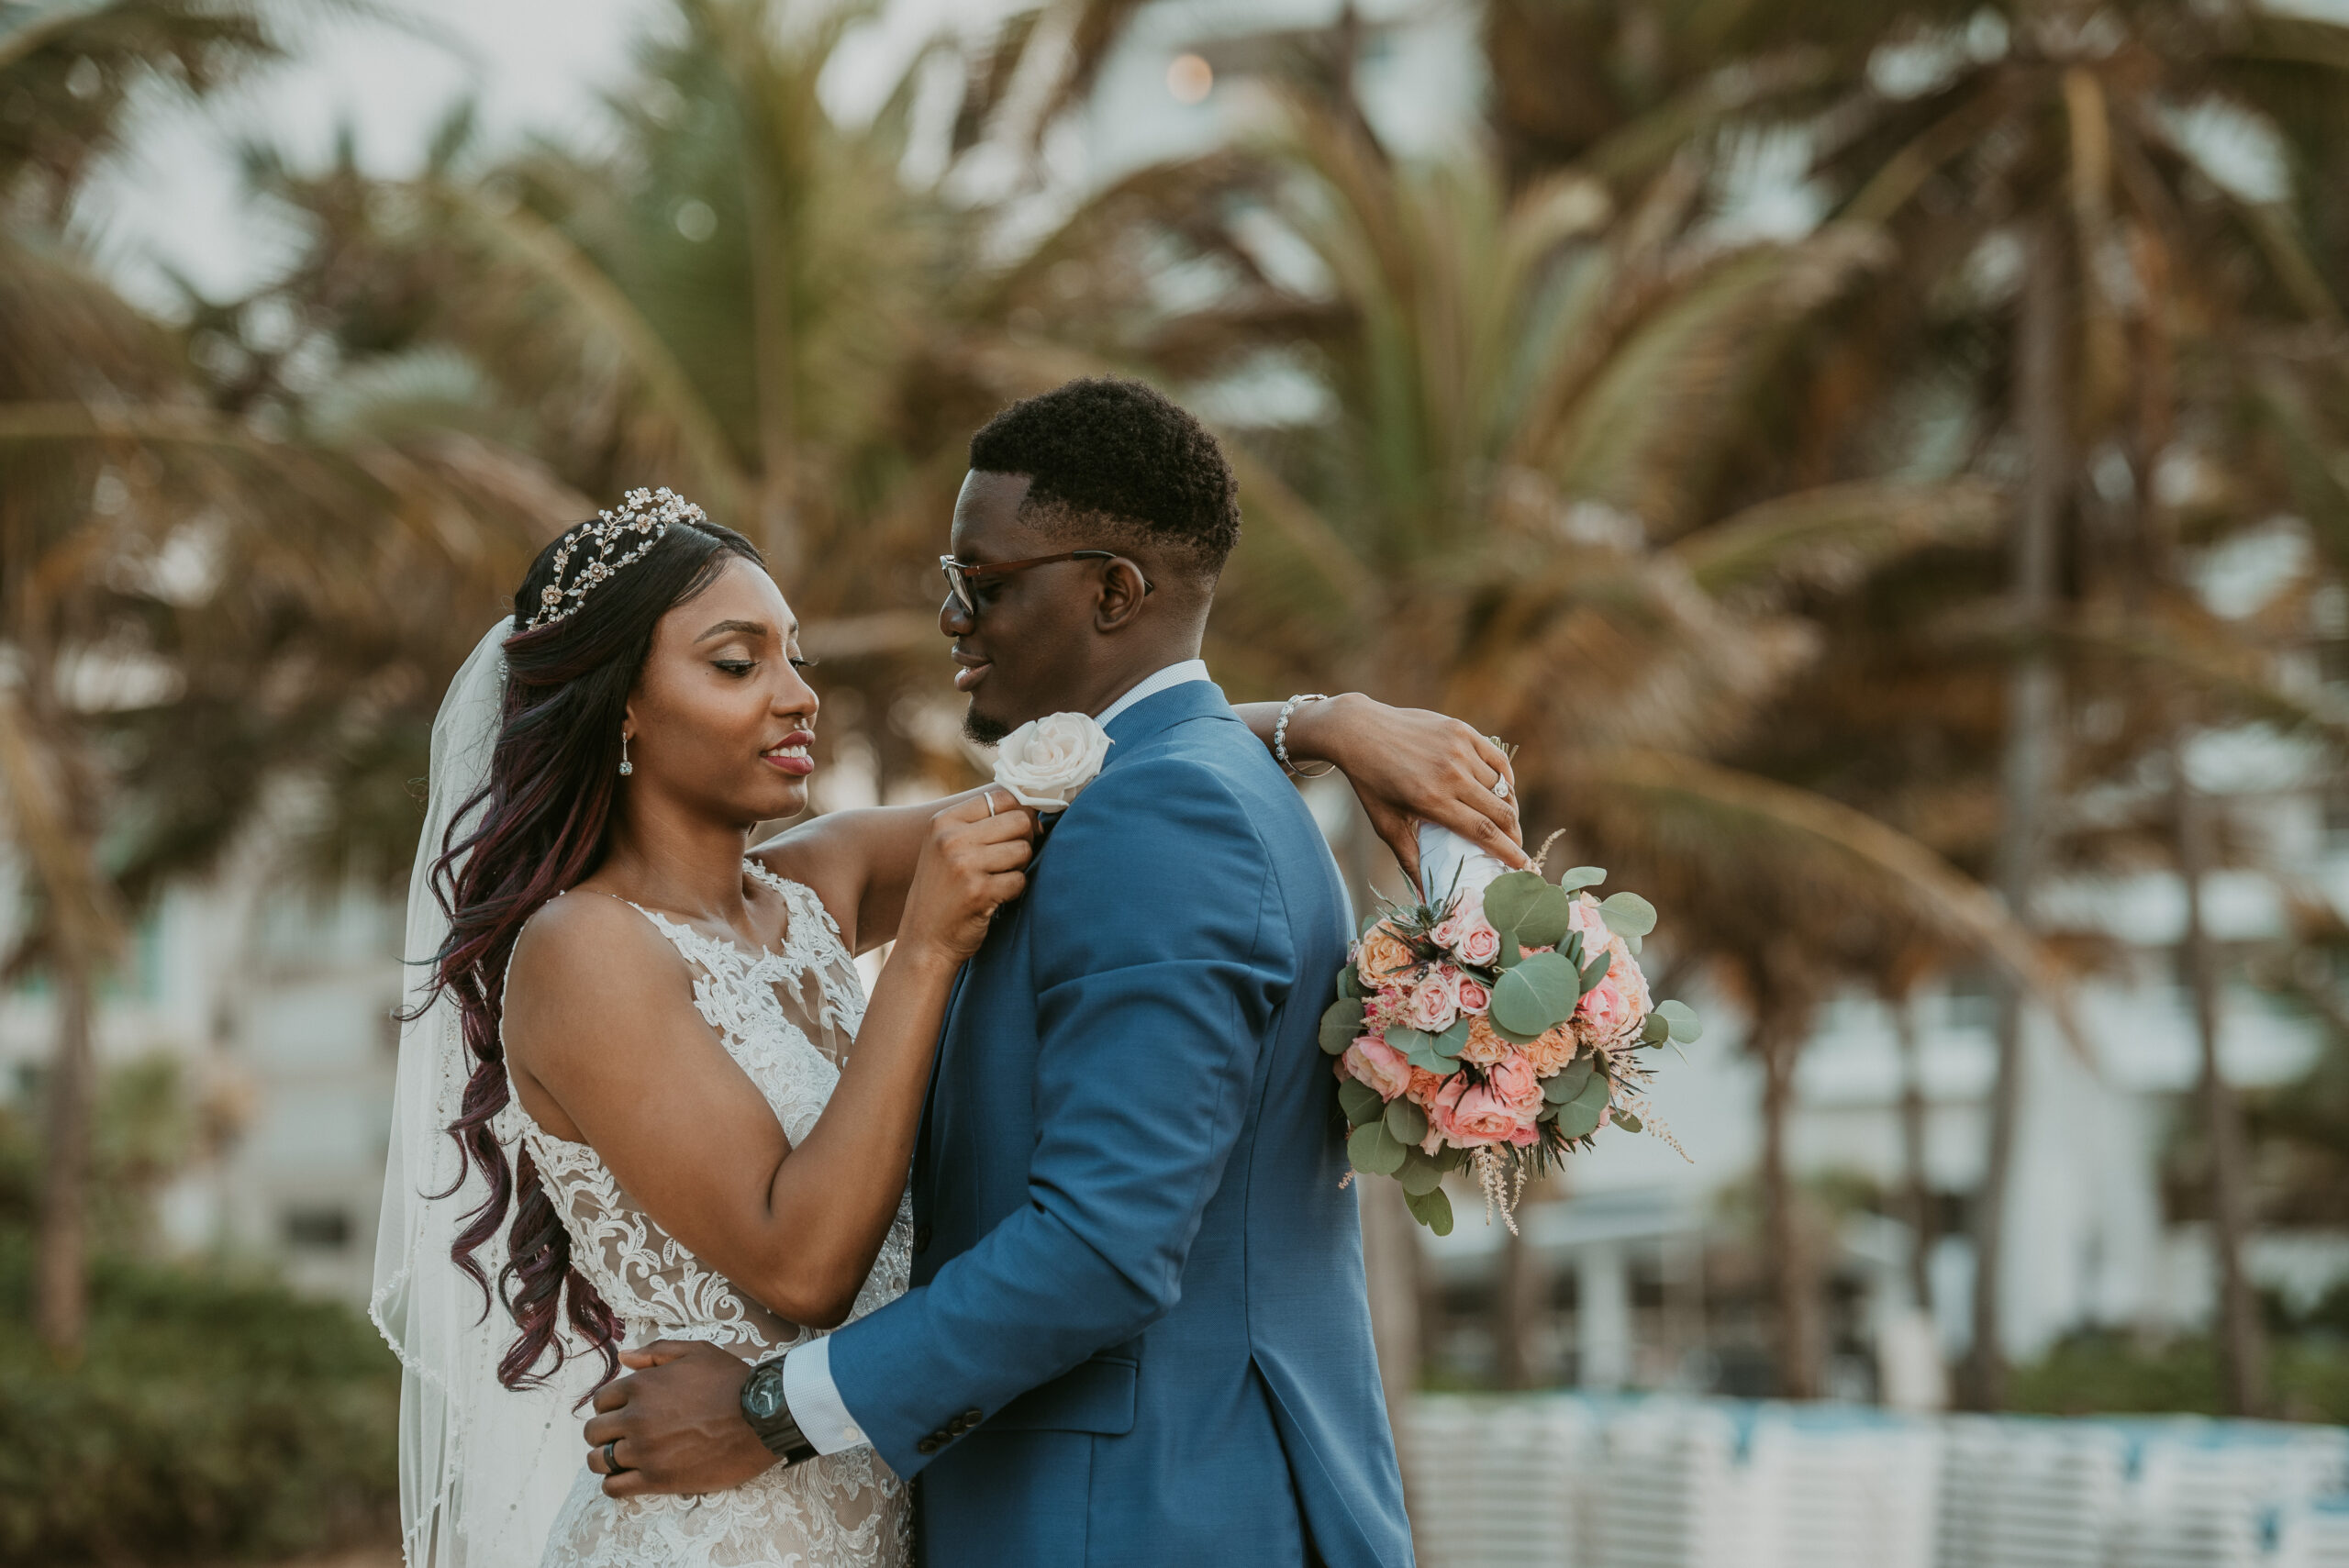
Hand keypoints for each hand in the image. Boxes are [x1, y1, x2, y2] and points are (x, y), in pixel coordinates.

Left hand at [583, 1340, 775, 1497]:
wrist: (761, 1417)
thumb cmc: (732, 1381)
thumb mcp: (696, 1352)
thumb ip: (656, 1352)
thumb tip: (623, 1356)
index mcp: (641, 1386)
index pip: (600, 1401)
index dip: (610, 1406)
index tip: (624, 1412)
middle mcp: (636, 1418)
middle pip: (594, 1432)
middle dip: (604, 1432)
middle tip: (622, 1435)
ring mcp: (645, 1451)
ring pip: (599, 1461)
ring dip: (605, 1459)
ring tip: (622, 1457)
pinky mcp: (658, 1479)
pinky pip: (615, 1488)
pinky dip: (614, 1484)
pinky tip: (627, 1477)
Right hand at [895, 791, 1037, 962]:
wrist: (924, 941)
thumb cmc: (943, 892)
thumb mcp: (946, 848)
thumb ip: (980, 824)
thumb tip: (1034, 811)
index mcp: (943, 821)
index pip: (1001, 797)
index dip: (1019, 812)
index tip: (1016, 831)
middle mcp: (950, 838)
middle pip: (1019, 820)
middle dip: (1024, 840)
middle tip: (1010, 860)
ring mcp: (964, 865)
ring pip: (1023, 849)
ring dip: (1019, 867)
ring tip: (998, 880)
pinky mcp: (979, 892)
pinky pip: (1020, 880)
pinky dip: (1014, 891)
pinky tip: (994, 898)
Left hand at [1286, 695, 1527, 888]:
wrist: (1360, 732)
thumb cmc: (1372, 784)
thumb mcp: (1387, 825)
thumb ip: (1410, 861)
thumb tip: (1424, 898)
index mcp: (1432, 800)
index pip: (1483, 831)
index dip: (1509, 852)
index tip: (1525, 867)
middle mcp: (1451, 774)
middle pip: (1500, 811)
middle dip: (1514, 834)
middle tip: (1516, 847)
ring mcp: (1459, 749)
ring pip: (1501, 786)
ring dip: (1508, 807)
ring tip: (1505, 822)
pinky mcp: (1462, 731)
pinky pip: (1497, 760)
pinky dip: (1505, 778)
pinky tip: (1503, 791)